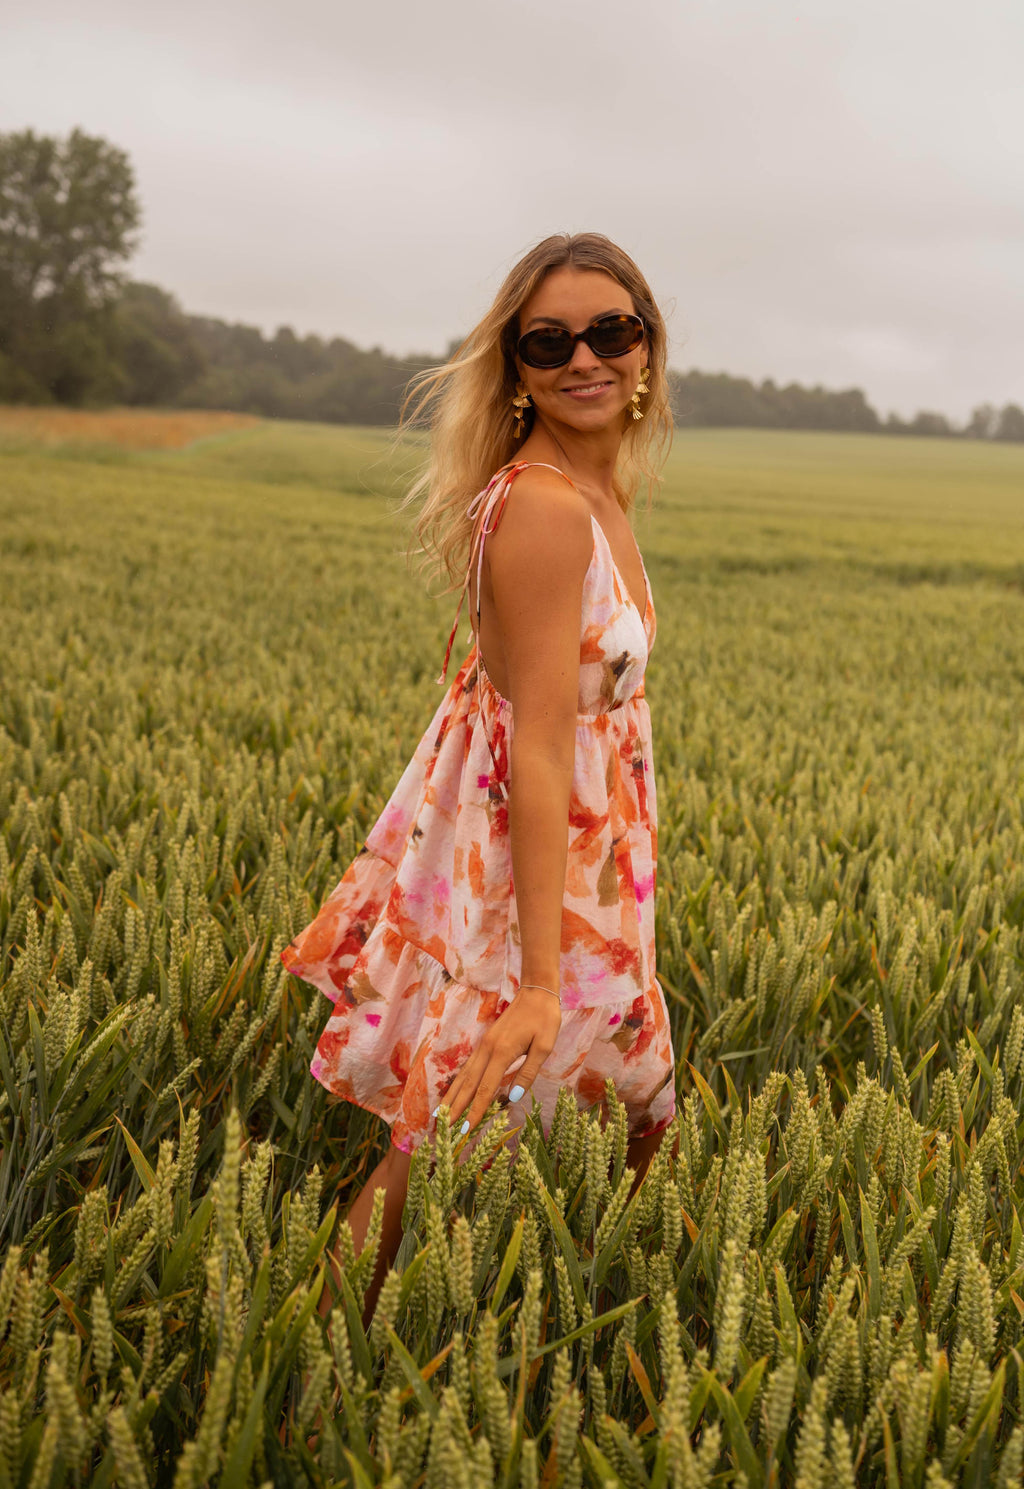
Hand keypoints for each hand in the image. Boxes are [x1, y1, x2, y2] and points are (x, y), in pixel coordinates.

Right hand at [434, 987, 561, 1134]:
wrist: (537, 993)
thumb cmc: (545, 1020)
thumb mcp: (544, 1047)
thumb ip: (527, 1073)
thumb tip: (511, 1099)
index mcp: (501, 1053)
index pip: (485, 1089)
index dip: (474, 1112)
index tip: (464, 1131)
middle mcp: (486, 1050)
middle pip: (467, 1085)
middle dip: (454, 1109)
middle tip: (443, 1131)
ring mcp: (483, 1046)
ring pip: (463, 1076)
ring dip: (451, 1097)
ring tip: (440, 1115)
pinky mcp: (485, 1044)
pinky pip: (468, 1068)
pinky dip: (458, 1083)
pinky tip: (454, 1092)